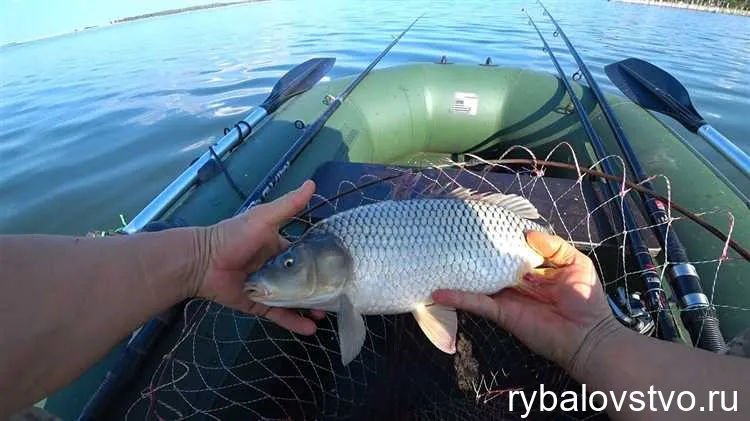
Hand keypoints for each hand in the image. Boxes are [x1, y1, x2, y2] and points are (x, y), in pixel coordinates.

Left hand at [192, 180, 324, 334]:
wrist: (202, 262)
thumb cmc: (234, 237)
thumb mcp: (264, 218)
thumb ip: (289, 205)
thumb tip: (312, 183)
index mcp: (279, 247)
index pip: (306, 255)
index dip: (323, 262)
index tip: (342, 268)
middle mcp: (276, 268)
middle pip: (303, 280)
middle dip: (320, 289)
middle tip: (339, 296)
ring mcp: (268, 288)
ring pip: (294, 300)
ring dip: (310, 308)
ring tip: (327, 315)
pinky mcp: (258, 304)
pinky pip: (279, 315)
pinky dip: (294, 322)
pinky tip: (310, 329)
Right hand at [432, 231, 619, 373]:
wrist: (588, 336)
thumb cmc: (586, 298)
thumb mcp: (576, 263)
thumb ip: (554, 246)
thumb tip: (526, 234)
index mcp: (532, 267)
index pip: (511, 249)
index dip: (498, 237)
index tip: (481, 222)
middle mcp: (515, 280)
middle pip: (490, 263)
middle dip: (472, 252)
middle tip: (451, 237)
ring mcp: (506, 297)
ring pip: (478, 282)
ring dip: (458, 274)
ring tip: (436, 261)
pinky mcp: (501, 313)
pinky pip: (477, 303)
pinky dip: (458, 298)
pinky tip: (439, 293)